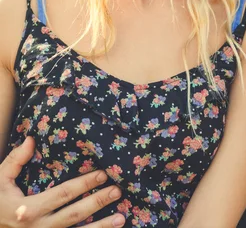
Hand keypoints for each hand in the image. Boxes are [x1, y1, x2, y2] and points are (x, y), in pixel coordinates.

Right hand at [0, 137, 124, 227]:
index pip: (62, 194)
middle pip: (74, 215)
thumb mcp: (0, 180)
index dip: (84, 184)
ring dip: (101, 227)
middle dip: (97, 202)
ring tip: (122, 217)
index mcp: (28, 209)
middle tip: (117, 190)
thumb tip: (32, 139)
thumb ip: (16, 160)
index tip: (103, 173)